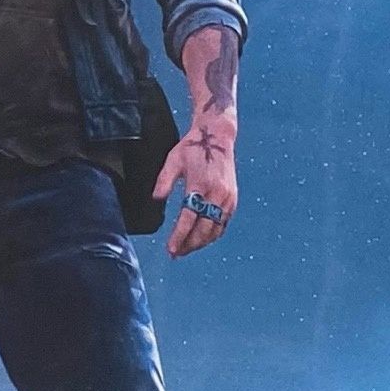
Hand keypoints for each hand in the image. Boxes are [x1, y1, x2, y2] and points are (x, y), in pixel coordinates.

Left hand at [155, 111, 236, 257]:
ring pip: (215, 229)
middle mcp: (217, 194)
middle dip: (189, 244)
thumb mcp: (173, 160)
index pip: (189, 218)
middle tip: (175, 253)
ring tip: (185, 249)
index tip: (171, 248)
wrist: (217, 137)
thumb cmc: (192, 148)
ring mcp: (227, 198)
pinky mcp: (233, 199)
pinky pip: (223, 223)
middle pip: (203, 229)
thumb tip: (156, 199)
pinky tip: (200, 240)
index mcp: (200, 185)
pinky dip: (212, 234)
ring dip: (200, 242)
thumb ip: (164, 181)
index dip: (179, 236)